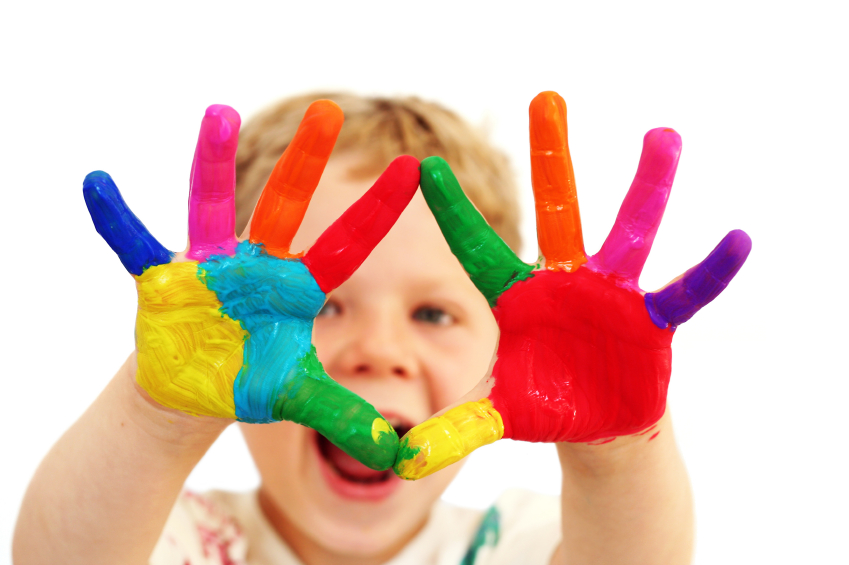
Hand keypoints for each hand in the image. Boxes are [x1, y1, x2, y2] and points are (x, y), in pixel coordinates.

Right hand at [83, 101, 419, 469]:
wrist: (192, 387)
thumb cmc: (249, 380)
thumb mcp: (297, 398)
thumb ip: (344, 416)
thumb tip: (396, 451)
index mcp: (296, 288)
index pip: (348, 247)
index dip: (378, 211)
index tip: (415, 170)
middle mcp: (257, 265)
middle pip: (286, 207)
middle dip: (306, 163)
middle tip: (329, 111)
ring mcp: (210, 267)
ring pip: (210, 205)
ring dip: (212, 163)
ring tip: (218, 114)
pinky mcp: (165, 280)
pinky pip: (136, 244)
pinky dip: (117, 219)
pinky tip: (96, 184)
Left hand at [394, 91, 750, 478]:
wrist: (597, 420)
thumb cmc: (544, 405)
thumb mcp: (498, 416)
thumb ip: (456, 430)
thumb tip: (403, 460)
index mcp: (519, 297)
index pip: (479, 250)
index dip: (454, 213)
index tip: (425, 167)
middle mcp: (565, 282)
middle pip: (558, 211)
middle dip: (552, 157)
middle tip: (546, 97)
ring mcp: (611, 294)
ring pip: (629, 231)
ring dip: (647, 187)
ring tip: (664, 136)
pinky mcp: (651, 319)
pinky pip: (684, 292)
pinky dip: (709, 273)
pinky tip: (738, 241)